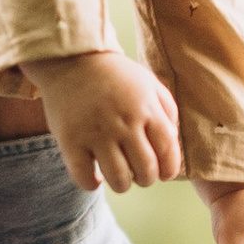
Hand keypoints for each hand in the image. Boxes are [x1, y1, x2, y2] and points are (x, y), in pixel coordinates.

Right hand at [27, 45, 183, 192]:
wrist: (71, 59)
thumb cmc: (114, 75)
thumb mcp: (148, 83)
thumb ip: (166, 109)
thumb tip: (172, 141)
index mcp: (146, 110)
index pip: (168, 152)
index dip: (169, 169)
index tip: (164, 173)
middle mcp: (124, 123)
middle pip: (146, 170)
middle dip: (147, 179)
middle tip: (140, 175)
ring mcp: (96, 133)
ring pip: (119, 179)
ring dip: (123, 185)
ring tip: (120, 177)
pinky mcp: (70, 141)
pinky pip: (84, 177)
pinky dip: (91, 184)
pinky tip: (94, 177)